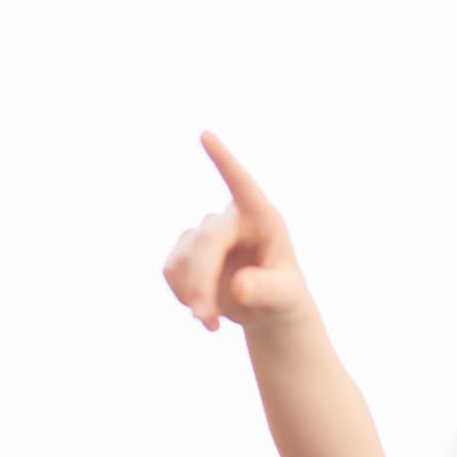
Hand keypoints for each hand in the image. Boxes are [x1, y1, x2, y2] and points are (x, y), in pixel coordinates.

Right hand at [162, 131, 313, 332]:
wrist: (267, 308)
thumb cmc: (284, 295)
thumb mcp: (285, 298)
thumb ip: (266, 290)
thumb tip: (238, 287)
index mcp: (262, 218)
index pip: (242, 185)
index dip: (224, 161)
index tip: (206, 135)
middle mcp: (231, 219)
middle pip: (204, 241)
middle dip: (200, 280)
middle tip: (203, 316)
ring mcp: (205, 234)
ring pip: (183, 258)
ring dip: (191, 294)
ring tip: (212, 322)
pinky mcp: (186, 252)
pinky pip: (171, 271)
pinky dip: (183, 296)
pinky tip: (204, 314)